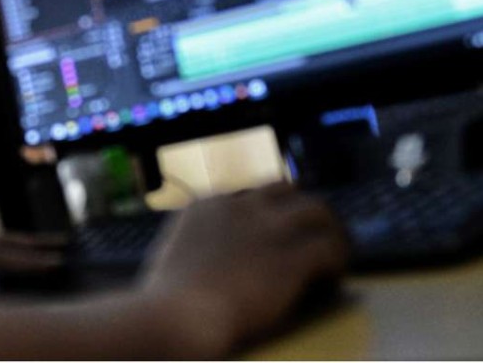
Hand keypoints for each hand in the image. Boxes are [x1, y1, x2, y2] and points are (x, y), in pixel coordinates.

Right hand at [139, 183, 348, 354]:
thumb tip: (195, 245)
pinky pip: (328, 247)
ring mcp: (268, 230)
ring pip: (317, 210)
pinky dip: (336, 260)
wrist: (181, 313)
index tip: (276, 224)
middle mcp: (242, 207)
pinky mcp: (290, 258)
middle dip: (301, 207)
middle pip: (286, 189)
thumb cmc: (166, 295)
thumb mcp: (171, 251)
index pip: (251, 192)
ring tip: (335, 251)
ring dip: (328, 229)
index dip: (268, 208)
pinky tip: (334, 276)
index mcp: (210, 204)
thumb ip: (191, 238)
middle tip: (313, 230)